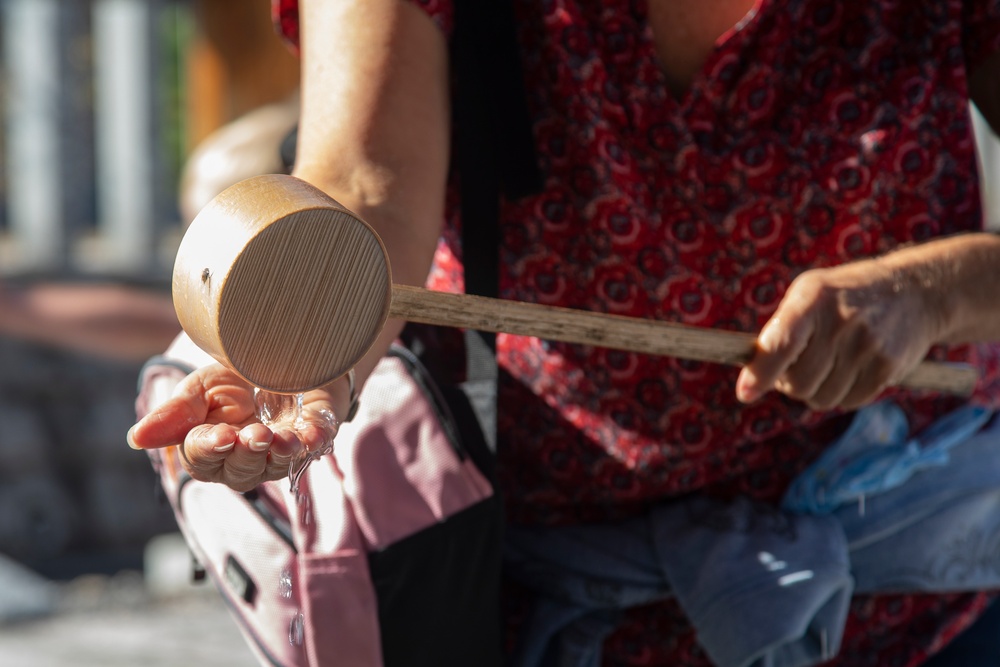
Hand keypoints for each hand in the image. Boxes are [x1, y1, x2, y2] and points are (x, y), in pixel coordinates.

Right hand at [127, 363, 338, 491]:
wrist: (286, 347)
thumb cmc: (237, 374)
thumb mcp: (202, 386)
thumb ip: (176, 412)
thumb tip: (136, 439)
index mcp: (213, 445)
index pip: (202, 460)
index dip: (209, 451)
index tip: (220, 436)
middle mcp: (247, 456)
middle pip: (239, 473)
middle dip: (246, 455)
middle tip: (254, 434)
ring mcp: (283, 449)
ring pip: (276, 469)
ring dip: (278, 455)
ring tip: (280, 438)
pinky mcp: (317, 434)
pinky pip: (315, 448)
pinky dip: (312, 444)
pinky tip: (307, 437)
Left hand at [735, 256, 946, 410]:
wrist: (914, 292)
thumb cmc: (843, 297)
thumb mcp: (810, 293)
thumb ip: (781, 329)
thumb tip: (754, 376)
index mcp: (813, 298)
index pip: (782, 343)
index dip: (761, 372)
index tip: (745, 393)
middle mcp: (842, 322)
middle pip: (798, 383)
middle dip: (789, 383)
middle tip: (797, 366)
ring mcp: (868, 346)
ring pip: (821, 399)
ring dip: (816, 391)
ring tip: (828, 364)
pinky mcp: (888, 367)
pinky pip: (848, 402)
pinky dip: (841, 394)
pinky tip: (850, 370)